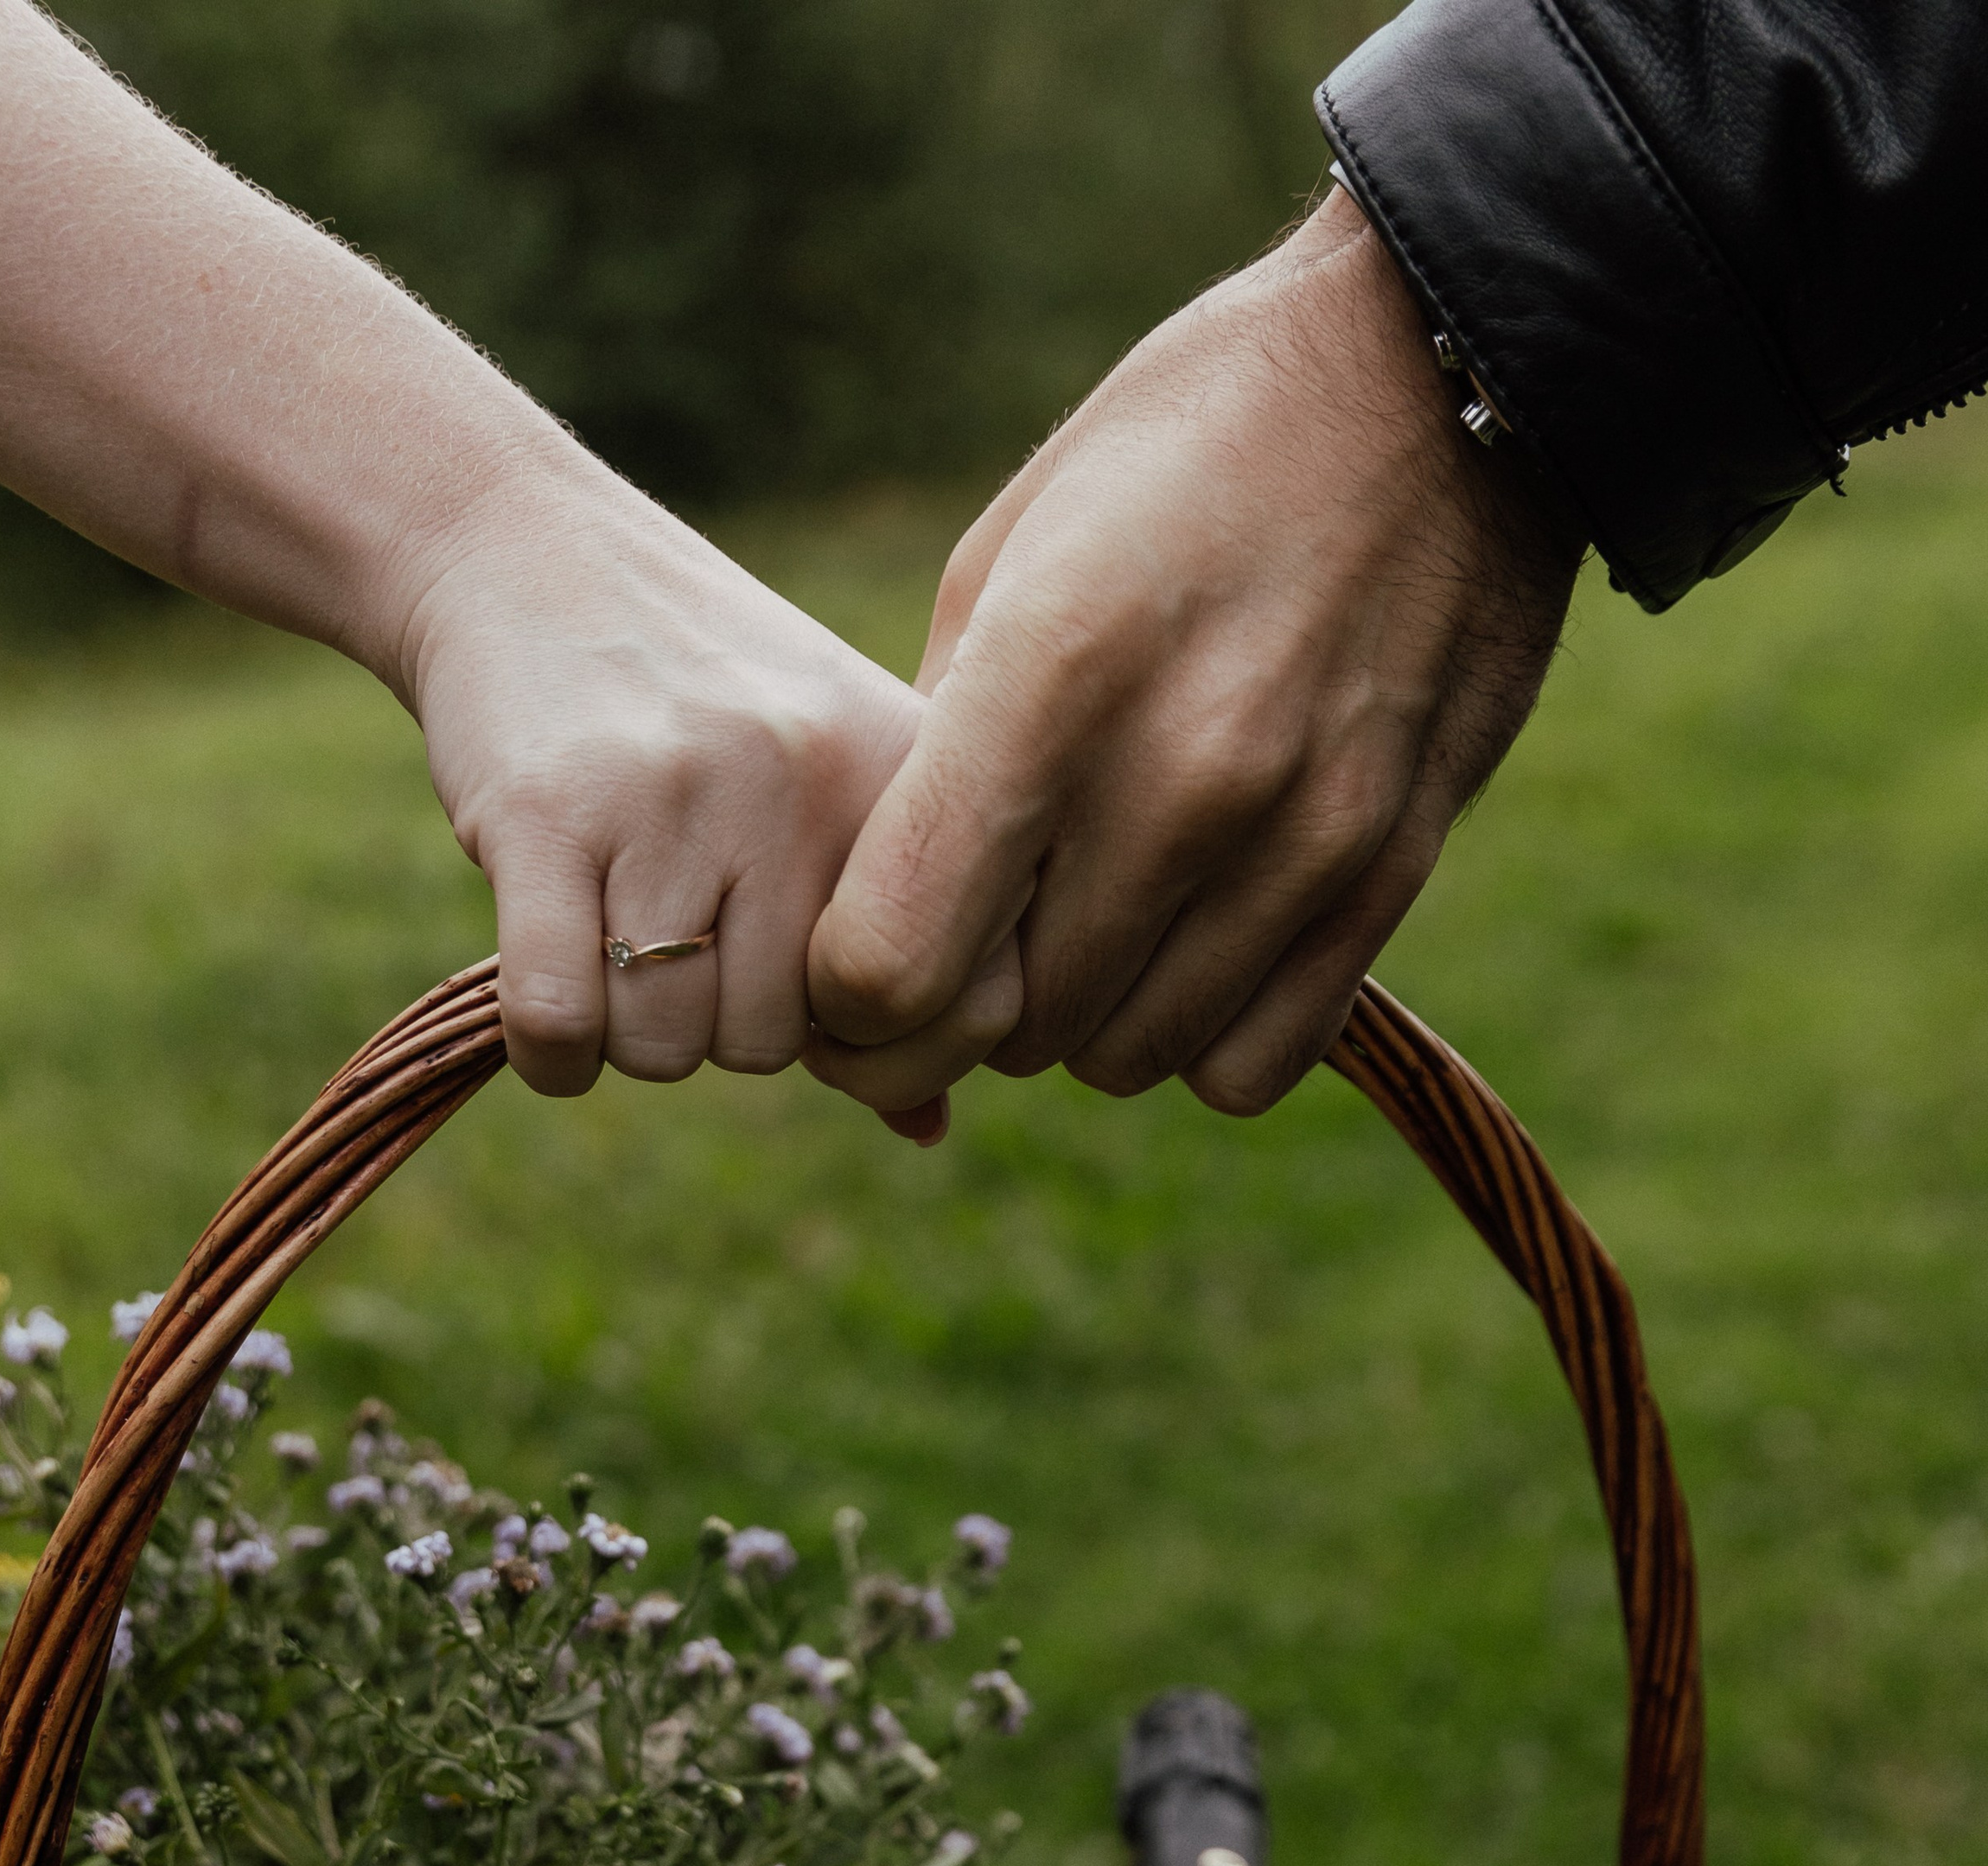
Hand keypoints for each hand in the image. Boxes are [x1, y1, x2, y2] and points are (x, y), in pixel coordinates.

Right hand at [399, 447, 1015, 1125]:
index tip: (810, 1000)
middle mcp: (804, 779)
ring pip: (668, 1047)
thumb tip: (928, 1129)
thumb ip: (888, 943)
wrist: (521, 551)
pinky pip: (563, 1022)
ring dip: (627, 1036)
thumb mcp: (829, 781)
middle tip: (678, 941)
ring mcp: (675, 793)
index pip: (954, 1006)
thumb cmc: (696, 703)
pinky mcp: (545, 814)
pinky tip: (551, 1012)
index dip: (875, 1046)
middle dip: (718, 1028)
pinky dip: (550, 1051)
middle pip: (778, 1045)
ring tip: (613, 939)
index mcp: (904, 772)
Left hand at [805, 191, 1582, 1119]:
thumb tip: (887, 898)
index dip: (854, 995)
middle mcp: (1181, 778)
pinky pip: (1249, 1063)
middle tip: (996, 915)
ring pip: (1126, 1059)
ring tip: (1099, 916)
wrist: (1442, 371)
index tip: (867, 956)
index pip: (894, 964)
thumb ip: (943, 740)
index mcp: (1051, 677)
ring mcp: (1299, 835)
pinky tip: (1194, 949)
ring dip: (1088, 1018)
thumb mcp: (1016, 550)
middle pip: (1012, 1028)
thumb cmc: (1189, 445)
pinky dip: (1201, 1036)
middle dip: (975, 999)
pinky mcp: (1389, 867)